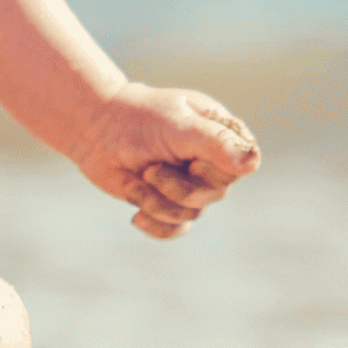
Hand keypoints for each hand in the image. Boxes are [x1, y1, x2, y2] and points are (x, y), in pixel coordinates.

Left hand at [69, 83, 259, 238]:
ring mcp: (189, 181)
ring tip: (139, 178)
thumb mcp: (179, 126)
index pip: (242, 164)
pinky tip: (136, 215)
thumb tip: (253, 164)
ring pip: (192, 213)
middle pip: (215, 194)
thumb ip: (216, 143)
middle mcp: (209, 159)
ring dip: (160, 202)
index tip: (192, 160)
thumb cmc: (138, 118)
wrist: (93, 129)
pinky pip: (175, 228)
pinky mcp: (167, 202)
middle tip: (151, 168)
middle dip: (179, 188)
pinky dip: (156, 225)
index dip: (215, 170)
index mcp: (219, 132)